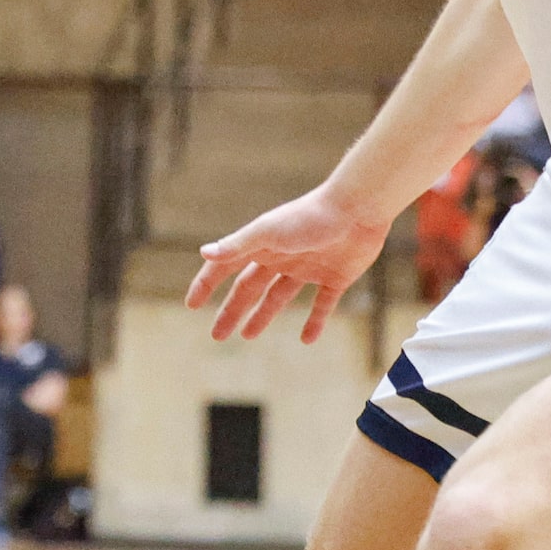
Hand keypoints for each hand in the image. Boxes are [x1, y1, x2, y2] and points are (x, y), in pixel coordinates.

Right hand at [186, 184, 391, 343]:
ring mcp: (308, 268)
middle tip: (218, 335)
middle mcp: (281, 258)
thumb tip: (203, 253)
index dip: (207, 285)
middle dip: (231, 311)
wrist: (358, 210)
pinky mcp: (335, 277)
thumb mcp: (268, 232)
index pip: (226, 268)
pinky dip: (314, 321)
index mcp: (261, 246)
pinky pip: (322, 304)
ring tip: (247, 335)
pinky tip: (306, 339)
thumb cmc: (310, 217)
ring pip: (279, 297)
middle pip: (249, 289)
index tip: (192, 305)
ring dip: (262, 316)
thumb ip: (237, 245)